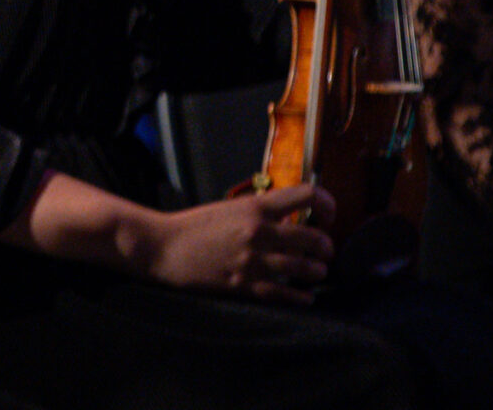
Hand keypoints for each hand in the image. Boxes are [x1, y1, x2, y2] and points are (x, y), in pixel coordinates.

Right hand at [144, 184, 336, 304]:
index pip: (308, 195)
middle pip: (315, 238)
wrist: (164, 246)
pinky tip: (305, 297)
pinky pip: (286, 294)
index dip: (327, 204)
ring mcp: (254, 260)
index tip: (328, 216)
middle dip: (326, 247)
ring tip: (316, 273)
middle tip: (325, 252)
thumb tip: (291, 222)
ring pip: (306, 268)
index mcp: (256, 206)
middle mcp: (260, 231)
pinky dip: (301, 297)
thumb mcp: (230, 208)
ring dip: (317, 272)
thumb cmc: (195, 225)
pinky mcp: (245, 285)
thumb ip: (261, 212)